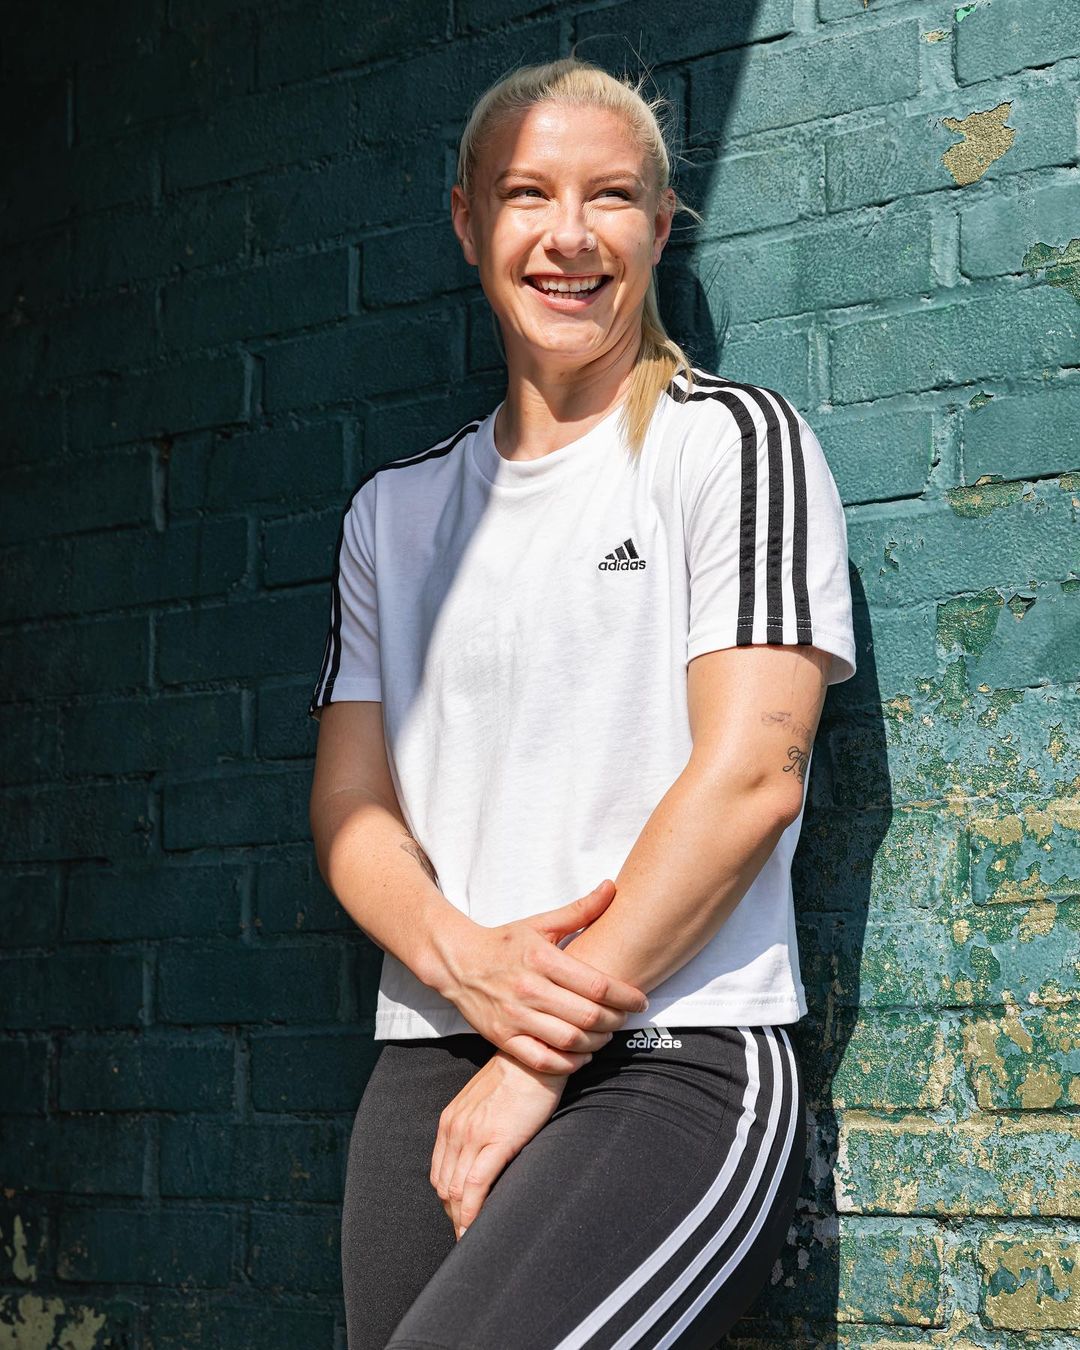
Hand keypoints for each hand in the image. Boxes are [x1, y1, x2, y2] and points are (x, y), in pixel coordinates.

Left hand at [431, 1049, 570, 1239]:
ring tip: (474, 1240)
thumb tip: (481, 1156)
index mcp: (450, 1122)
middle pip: (444, 1187)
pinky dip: (473, 1212)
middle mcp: (455, 1130)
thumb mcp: (485, 1103)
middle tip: (469, 1236)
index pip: (440, 1174)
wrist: (533, 1058)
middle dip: (454, 1216)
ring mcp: (473, 1135)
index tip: (461, 1219)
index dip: (448, 1202)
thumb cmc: (517, 1080)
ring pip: (457, 1191)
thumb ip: (476, 1127)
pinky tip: (477, 1228)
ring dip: (462, 1220)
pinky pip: (476, 1185)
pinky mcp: (496, 1140)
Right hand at [437, 880, 649, 1073]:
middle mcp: (529, 989)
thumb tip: (612, 887)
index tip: (641, 1000)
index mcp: (542, 958)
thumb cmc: (505, 942)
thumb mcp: (541, 923)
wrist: (458, 962)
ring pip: (569, 1041)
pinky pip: (543, 1060)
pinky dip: (568, 1063)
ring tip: (607, 1035)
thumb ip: (580, 910)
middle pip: (588, 1016)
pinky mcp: (503, 1038)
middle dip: (616, 1021)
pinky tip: (582, 1055)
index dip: (626, 996)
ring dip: (597, 1043)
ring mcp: (515, 1016)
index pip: (596, 984)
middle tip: (626, 1018)